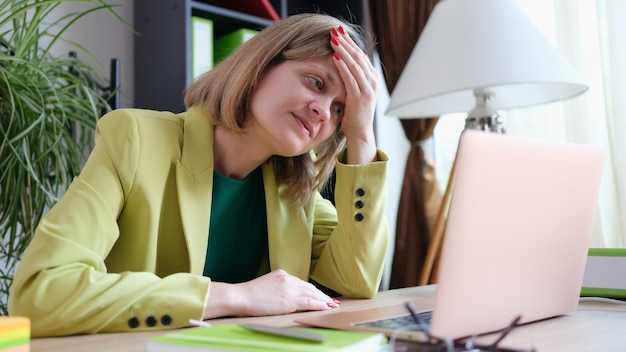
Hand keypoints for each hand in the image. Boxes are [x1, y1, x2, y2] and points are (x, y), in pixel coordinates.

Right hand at [203, 269, 338, 318]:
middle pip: (309, 288)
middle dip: (321, 294)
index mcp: (282, 275)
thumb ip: (277, 287)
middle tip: (331, 300)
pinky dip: (320, 305)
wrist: (240, 297)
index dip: (312, 290)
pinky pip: (309, 303)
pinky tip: (326, 307)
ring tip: (332, 304)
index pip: (301, 283)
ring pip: (312, 294)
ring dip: (323, 300)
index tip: (319, 294)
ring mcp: (289, 289)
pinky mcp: (289, 301)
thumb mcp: (265, 285)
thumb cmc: (248, 295)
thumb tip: (283, 295)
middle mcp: (288, 279)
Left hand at [330, 25, 378, 163]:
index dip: (349, 43)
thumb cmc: (354, 113)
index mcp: (372, 78)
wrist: (359, 132)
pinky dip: (343, 67)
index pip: (360, 55)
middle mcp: (373, 81)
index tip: (338, 32)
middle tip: (335, 30)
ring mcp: (368, 89)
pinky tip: (335, 57)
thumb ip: (354, 76)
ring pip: (355, 64)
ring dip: (343, 50)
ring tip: (333, 39)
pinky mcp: (361, 97)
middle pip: (358, 56)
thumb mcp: (354, 90)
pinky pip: (351, 78)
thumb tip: (354, 58)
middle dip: (346, 42)